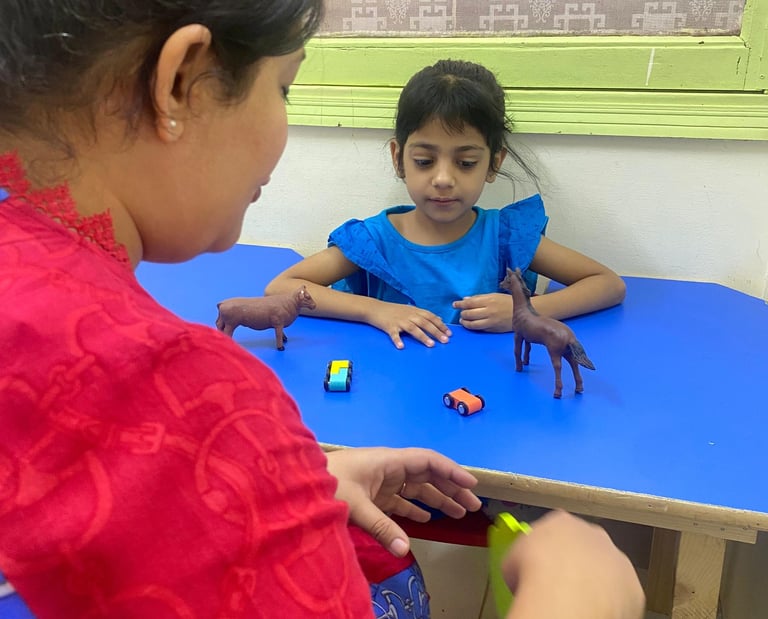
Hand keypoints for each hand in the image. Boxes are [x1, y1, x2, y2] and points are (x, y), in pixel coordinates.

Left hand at [325, 447, 481, 556]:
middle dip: (451, 488)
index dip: (451, 471)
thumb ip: (381, 527)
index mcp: (388, 461)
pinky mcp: (371, 495)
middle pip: (427, 475)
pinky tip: (427, 518)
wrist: (296, 483)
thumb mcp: (355, 506)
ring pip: (416, 488)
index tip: (471, 485)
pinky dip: (415, 508)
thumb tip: (406, 551)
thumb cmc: (327, 484)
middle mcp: (388, 468)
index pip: (427, 461)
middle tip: (473, 506)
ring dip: (437, 499)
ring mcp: (380, 482)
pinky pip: (400, 500)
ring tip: (459, 513)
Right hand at [367, 301, 451, 348]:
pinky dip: (398, 340)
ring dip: (422, 336)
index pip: (431, 317)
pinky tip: (401, 346)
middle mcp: (408, 315)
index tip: (449, 333)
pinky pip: (394, 334)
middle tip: (445, 340)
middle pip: (424, 323)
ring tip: (431, 344)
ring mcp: (399, 321)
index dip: (440, 325)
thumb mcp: (410, 309)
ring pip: (413, 328)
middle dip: (436, 332)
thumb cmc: (394, 310)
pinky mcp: (389, 327)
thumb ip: (424, 314)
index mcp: (415, 311)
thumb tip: (439, 319)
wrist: (375, 308)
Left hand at [453, 292, 513, 332]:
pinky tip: (471, 325)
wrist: (522, 313)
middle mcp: (489, 311)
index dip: (460, 304)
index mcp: (489, 300)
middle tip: (461, 313)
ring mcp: (491, 322)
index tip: (454, 304)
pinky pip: (479, 329)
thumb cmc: (508, 302)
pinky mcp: (493, 329)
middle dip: (462, 313)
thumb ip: (479, 298)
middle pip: (469, 314)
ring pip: (472, 324)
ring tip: (463, 320)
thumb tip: (465, 299)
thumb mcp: (494, 296)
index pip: (470, 303)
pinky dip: (473, 327)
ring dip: (465, 322)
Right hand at [503, 511, 644, 618]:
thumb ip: (524, 554)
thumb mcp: (512, 557)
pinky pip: (621, 594)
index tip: (541, 564)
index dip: (548, 549)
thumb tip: (522, 569)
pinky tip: (595, 611)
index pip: (557, 529)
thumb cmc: (534, 575)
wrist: (562, 597)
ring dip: (596, 581)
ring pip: (607, 569)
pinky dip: (610, 602)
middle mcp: (593, 533)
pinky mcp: (633, 586)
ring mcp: (616, 558)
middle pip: (586, 545)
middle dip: (577, 562)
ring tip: (578, 601)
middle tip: (561, 583)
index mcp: (561, 521)